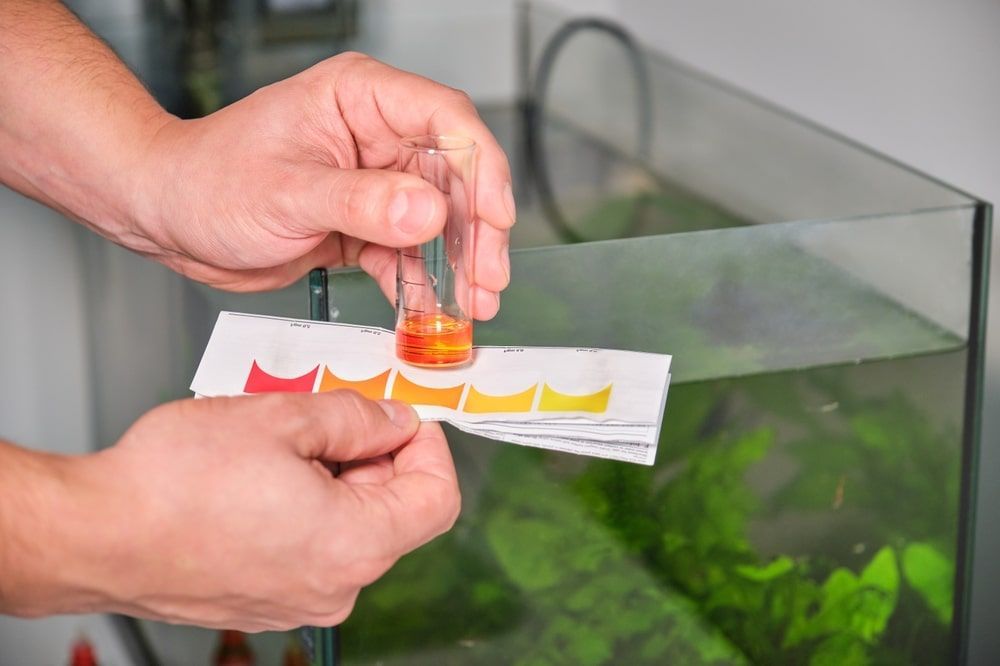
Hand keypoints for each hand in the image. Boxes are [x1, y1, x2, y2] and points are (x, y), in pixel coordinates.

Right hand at [0, 392, 458, 630]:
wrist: (95, 534)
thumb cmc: (174, 483)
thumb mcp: (283, 417)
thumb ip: (357, 417)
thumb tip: (395, 420)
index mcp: (354, 545)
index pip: (437, 499)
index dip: (428, 447)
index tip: (401, 416)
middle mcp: (336, 586)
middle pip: (394, 512)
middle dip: (373, 455)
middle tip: (333, 413)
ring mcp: (300, 600)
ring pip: (350, 526)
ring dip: (335, 477)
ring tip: (285, 441)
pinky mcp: (269, 600)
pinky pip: (313, 547)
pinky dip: (307, 506)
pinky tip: (264, 476)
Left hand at [133, 52, 514, 317]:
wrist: (169, 218)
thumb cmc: (208, 180)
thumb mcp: (287, 192)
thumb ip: (361, 203)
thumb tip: (428, 213)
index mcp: (361, 99)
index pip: (446, 119)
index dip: (481, 168)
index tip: (494, 218)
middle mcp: (376, 136)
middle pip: (455, 177)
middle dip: (477, 232)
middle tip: (488, 280)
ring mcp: (374, 182)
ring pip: (439, 222)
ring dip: (457, 266)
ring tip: (472, 306)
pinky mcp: (365, 222)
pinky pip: (408, 253)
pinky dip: (421, 284)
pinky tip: (432, 311)